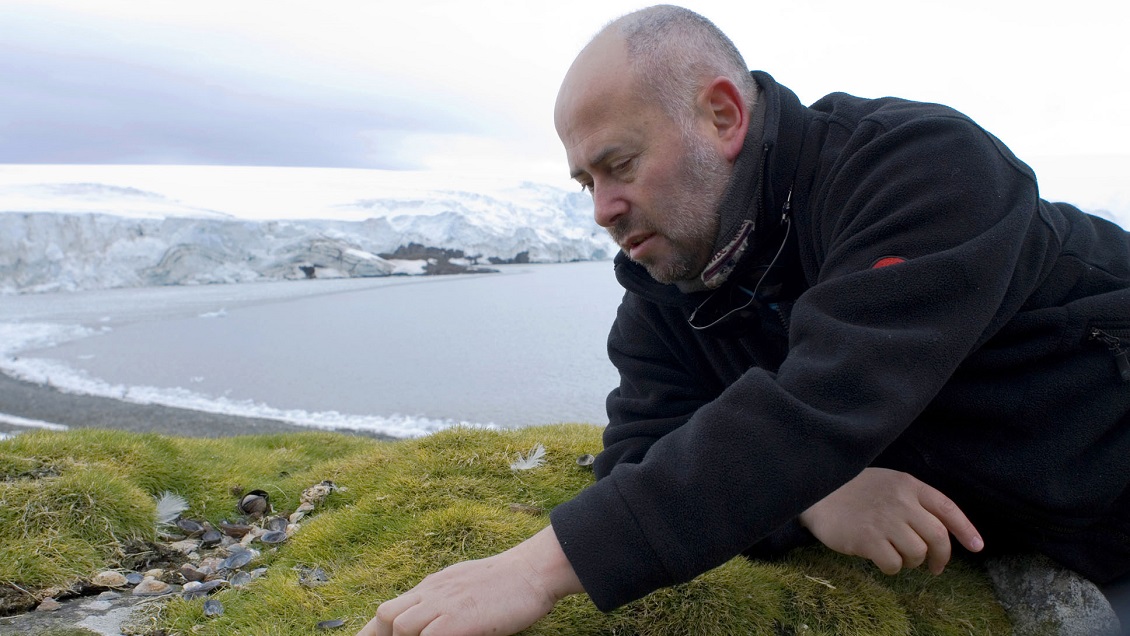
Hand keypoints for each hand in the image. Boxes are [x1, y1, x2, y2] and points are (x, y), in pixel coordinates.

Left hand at [357, 525, 582, 635]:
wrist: (534, 570)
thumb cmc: (509, 583)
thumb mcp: (467, 586)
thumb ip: (446, 599)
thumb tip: (435, 619)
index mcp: (434, 586)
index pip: (390, 609)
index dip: (372, 632)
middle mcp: (432, 593)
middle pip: (386, 615)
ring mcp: (444, 605)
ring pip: (400, 626)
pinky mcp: (458, 621)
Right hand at [798, 467, 983, 574]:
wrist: (815, 492)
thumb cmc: (853, 490)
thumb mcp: (888, 483)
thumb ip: (913, 501)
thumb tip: (940, 531)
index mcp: (908, 485)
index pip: (947, 508)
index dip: (966, 530)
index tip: (977, 547)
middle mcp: (901, 501)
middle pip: (937, 537)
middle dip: (941, 558)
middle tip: (934, 567)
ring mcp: (885, 520)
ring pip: (918, 553)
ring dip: (912, 562)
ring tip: (898, 558)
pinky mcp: (867, 539)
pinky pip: (894, 564)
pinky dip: (892, 568)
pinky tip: (881, 560)